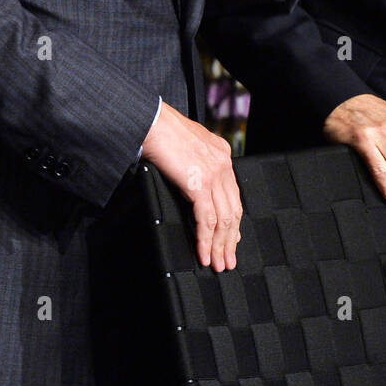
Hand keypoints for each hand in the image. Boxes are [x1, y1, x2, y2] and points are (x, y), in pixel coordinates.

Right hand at [141, 103, 241, 270]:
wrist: (151, 122)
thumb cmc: (161, 131)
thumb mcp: (188, 148)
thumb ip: (197, 165)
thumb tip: (197, 189)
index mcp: (222, 153)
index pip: (234, 194)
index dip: (233, 221)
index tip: (232, 239)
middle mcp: (223, 163)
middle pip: (233, 210)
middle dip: (231, 239)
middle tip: (228, 259)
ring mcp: (213, 173)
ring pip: (223, 219)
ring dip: (220, 245)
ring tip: (218, 263)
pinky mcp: (199, 183)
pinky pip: (207, 219)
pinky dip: (205, 240)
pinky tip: (204, 254)